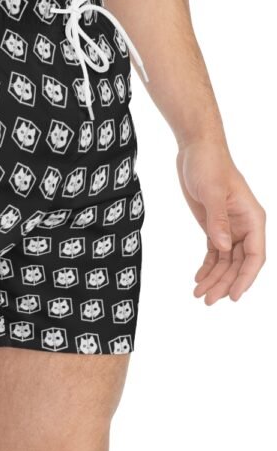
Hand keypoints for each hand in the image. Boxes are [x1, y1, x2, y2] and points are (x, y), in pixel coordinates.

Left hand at [175, 139, 265, 303]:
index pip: (254, 256)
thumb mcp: (213, 191)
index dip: (245, 278)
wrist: (196, 150)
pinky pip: (215, 252)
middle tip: (207, 300)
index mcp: (253, 219)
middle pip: (238, 263)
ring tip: (199, 294)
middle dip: (224, 283)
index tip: (232, 296)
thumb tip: (223, 247)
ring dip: (214, 278)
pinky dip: (208, 266)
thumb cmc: (209, 165)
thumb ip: (218, 220)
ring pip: (226, 261)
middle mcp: (245, 226)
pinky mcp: (214, 225)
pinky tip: (199, 278)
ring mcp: (229, 227)